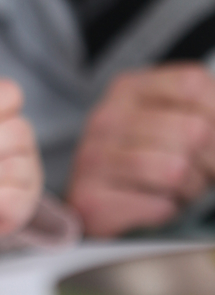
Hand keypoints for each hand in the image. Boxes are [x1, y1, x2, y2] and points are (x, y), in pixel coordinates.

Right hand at [68, 65, 214, 236]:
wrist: (95, 205)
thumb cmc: (142, 160)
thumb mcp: (168, 122)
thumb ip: (200, 112)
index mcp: (128, 90)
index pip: (192, 85)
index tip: (213, 134)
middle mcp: (107, 119)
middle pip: (192, 130)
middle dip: (209, 159)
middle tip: (198, 169)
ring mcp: (94, 158)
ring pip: (177, 169)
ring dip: (189, 187)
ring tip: (177, 188)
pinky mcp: (92, 199)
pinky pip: (158, 204)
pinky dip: (167, 209)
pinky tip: (153, 203)